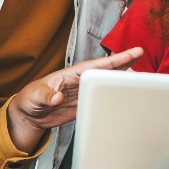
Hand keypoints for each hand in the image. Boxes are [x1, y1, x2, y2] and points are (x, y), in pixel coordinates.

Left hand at [6, 48, 142, 152]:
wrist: (28, 115)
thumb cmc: (29, 99)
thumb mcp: (36, 96)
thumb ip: (47, 96)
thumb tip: (57, 97)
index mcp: (70, 74)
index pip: (96, 65)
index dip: (114, 60)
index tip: (130, 53)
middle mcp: (79, 82)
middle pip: (105, 72)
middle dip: (123, 63)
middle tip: (140, 55)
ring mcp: (82, 94)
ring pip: (106, 86)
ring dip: (121, 81)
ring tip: (140, 76)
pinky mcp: (82, 107)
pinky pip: (101, 102)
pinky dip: (113, 100)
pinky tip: (124, 98)